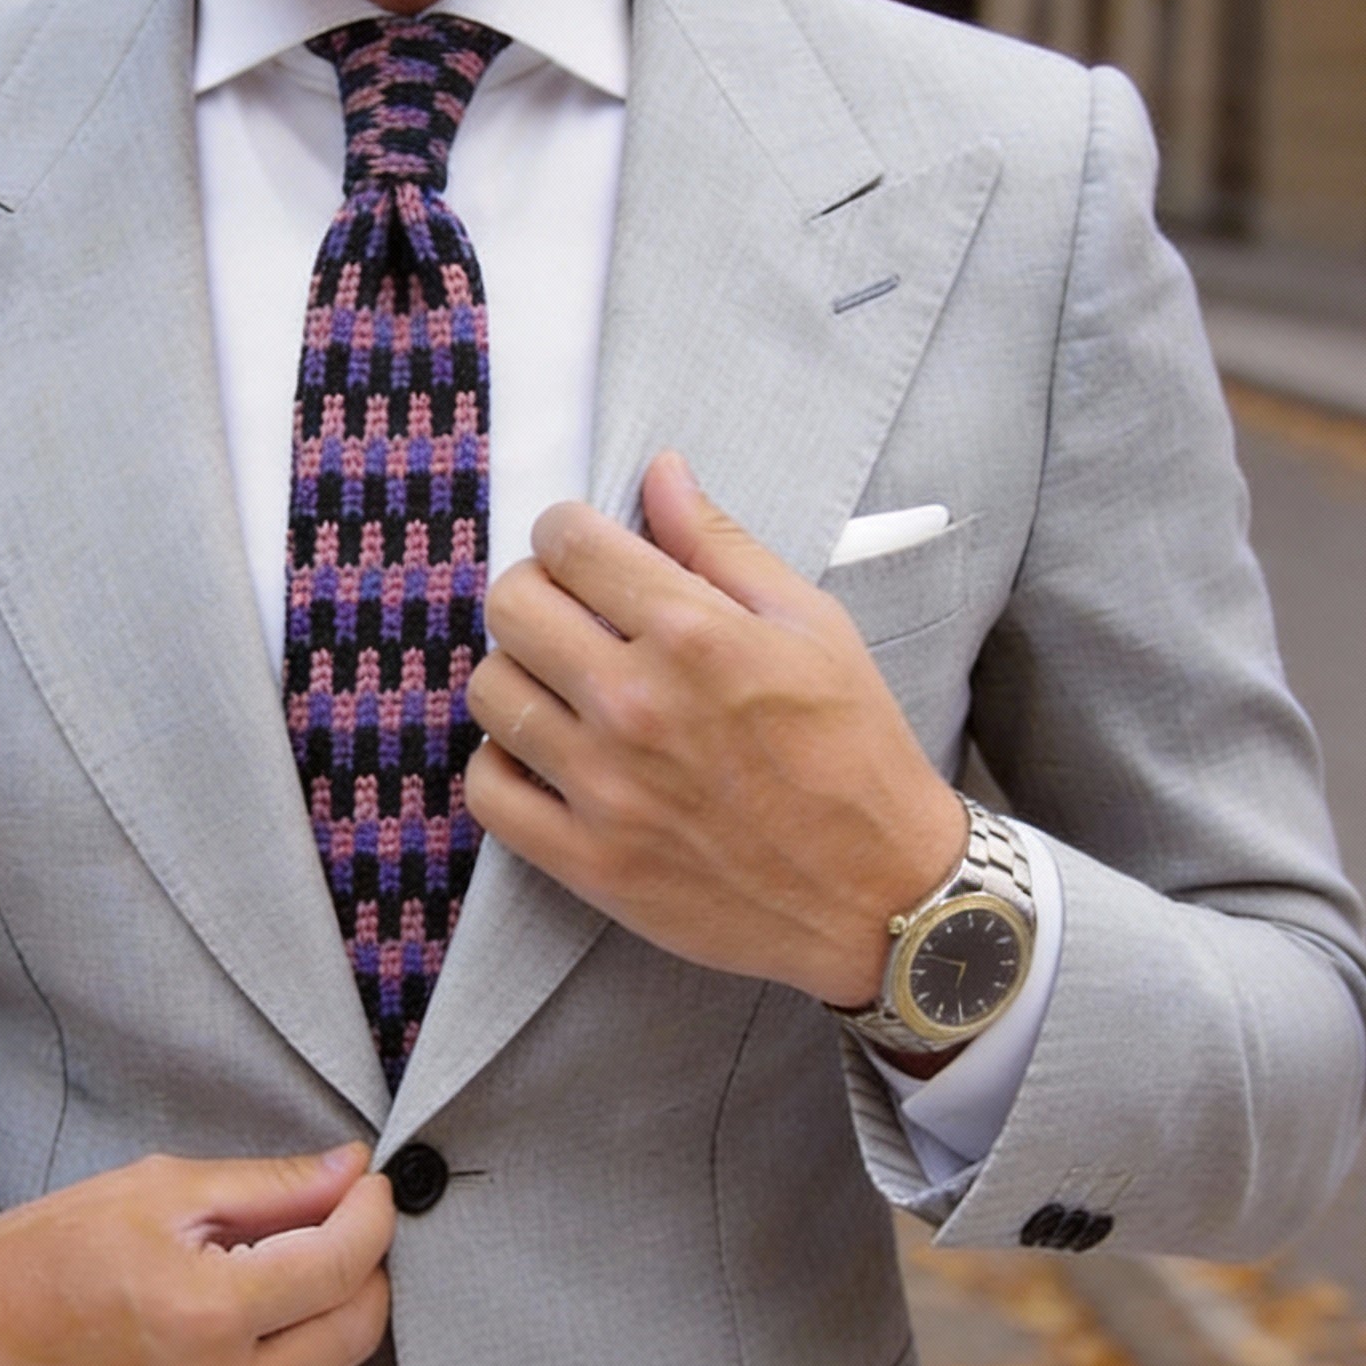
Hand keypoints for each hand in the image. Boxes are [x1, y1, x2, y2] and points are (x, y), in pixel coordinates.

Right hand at [0, 1144, 394, 1365]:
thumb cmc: (59, 1251)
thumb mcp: (165, 1191)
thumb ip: (274, 1187)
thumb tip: (354, 1173)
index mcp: (205, 1313)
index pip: (342, 1265)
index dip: (371, 1217)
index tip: (369, 1192)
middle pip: (354, 1333)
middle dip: (363, 1271)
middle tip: (340, 1231)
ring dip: (333, 1331)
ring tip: (290, 1286)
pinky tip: (261, 1344)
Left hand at [465, 452, 965, 1007]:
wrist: (879, 894)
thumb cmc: (854, 753)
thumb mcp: (812, 626)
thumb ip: (722, 545)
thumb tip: (660, 472)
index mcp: (695, 634)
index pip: (568, 542)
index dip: (567, 532)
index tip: (583, 551)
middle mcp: (637, 705)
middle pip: (511, 606)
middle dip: (534, 592)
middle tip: (569, 615)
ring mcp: (605, 788)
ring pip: (489, 691)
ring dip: (518, 676)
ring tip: (562, 689)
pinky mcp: (588, 860)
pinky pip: (487, 791)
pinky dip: (502, 765)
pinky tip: (545, 757)